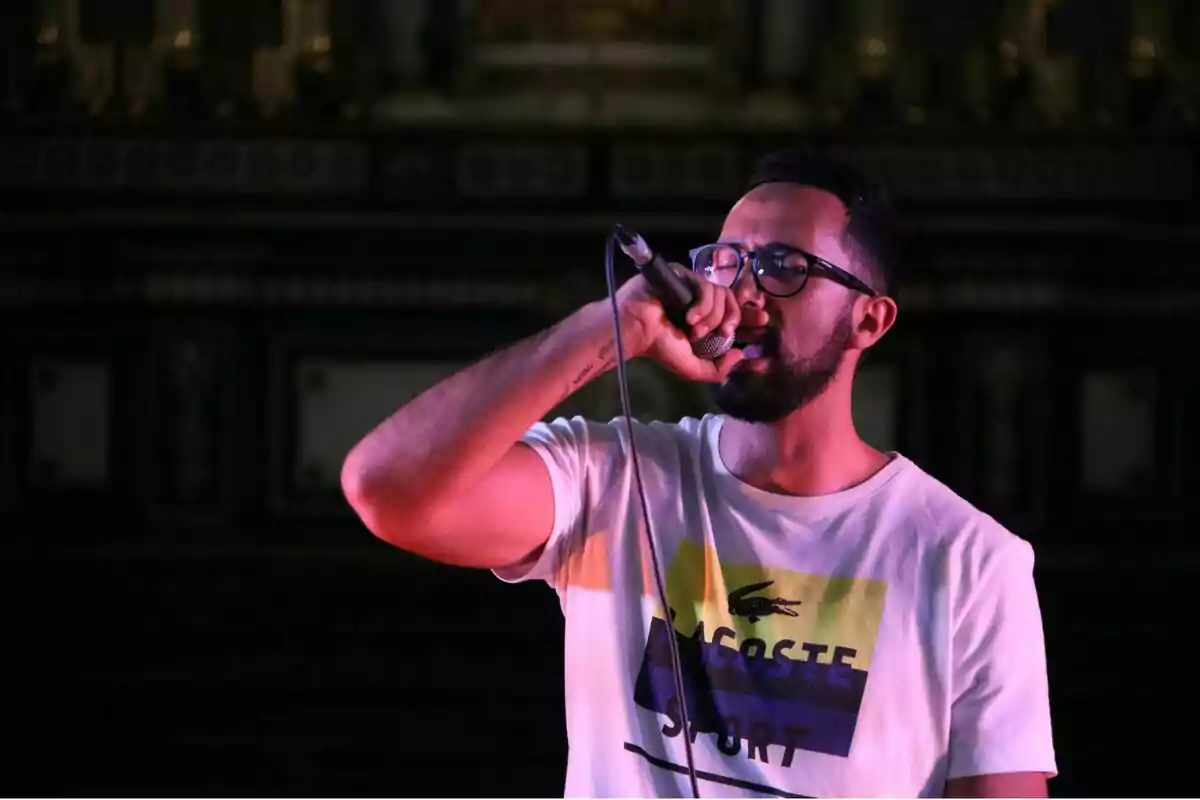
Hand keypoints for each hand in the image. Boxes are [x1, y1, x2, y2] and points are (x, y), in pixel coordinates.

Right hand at [614, 265, 744, 382]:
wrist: (637, 330)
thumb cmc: (660, 347)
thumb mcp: (693, 368)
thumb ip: (718, 370)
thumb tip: (740, 355)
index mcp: (708, 321)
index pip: (737, 317)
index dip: (752, 322)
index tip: (764, 329)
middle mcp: (704, 302)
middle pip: (735, 301)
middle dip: (737, 317)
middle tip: (727, 332)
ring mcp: (694, 287)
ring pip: (722, 295)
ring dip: (712, 317)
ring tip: (694, 331)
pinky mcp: (685, 275)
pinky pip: (706, 286)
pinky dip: (702, 306)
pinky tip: (690, 318)